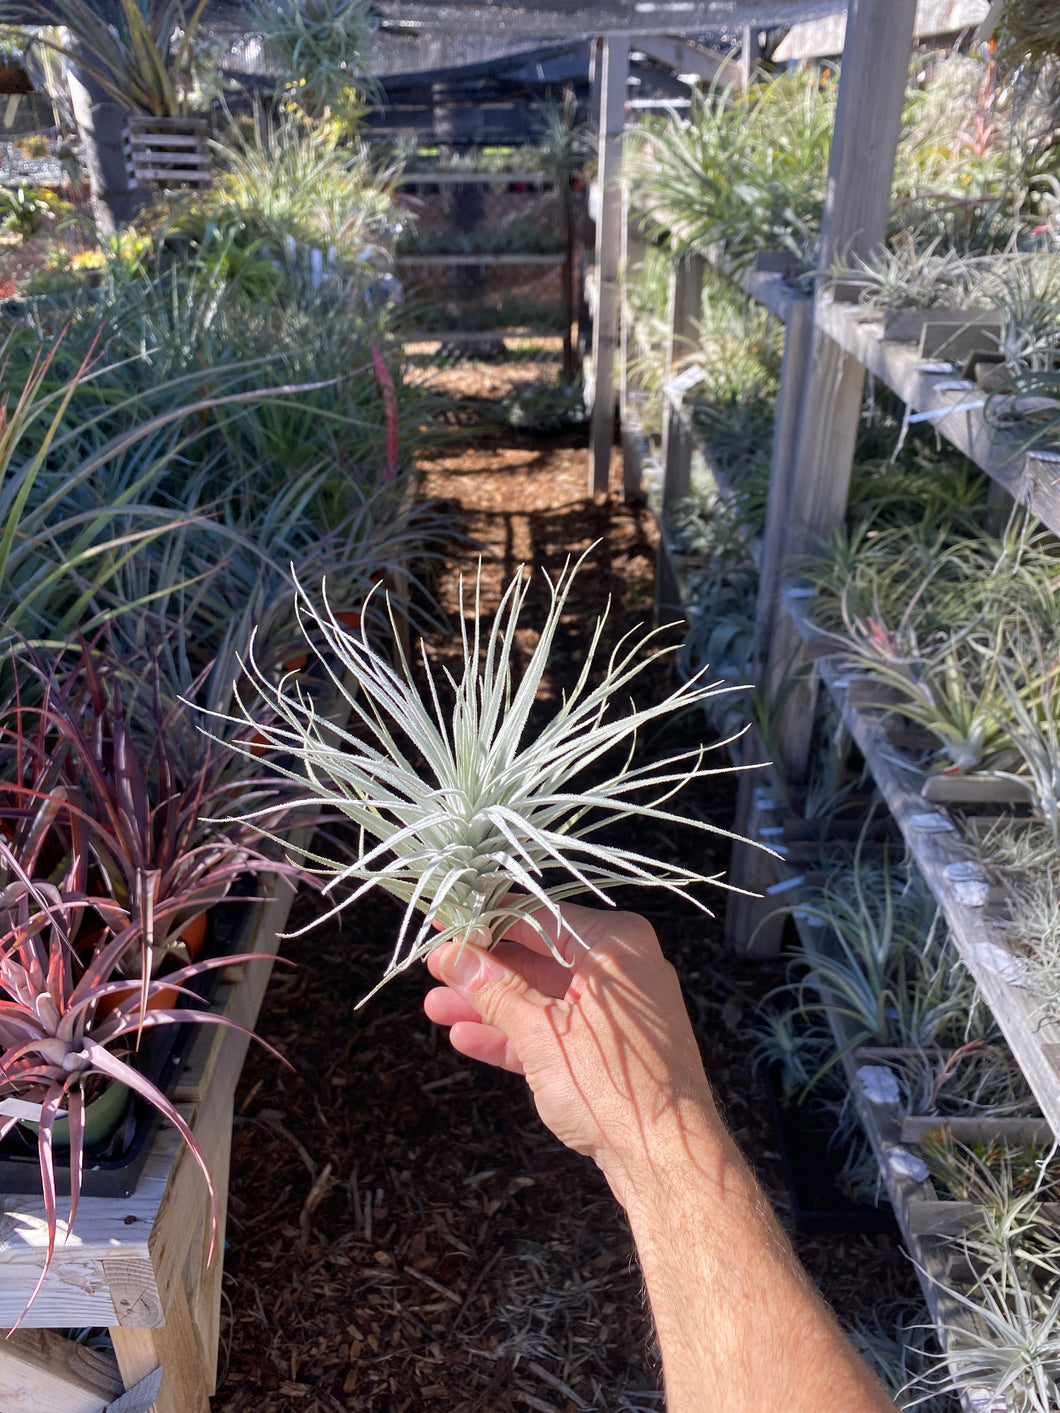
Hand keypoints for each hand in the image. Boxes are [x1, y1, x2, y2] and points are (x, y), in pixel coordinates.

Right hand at [423, 903, 720, 1200]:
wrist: (666, 1161)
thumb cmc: (616, 1089)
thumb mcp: (540, 1032)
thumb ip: (493, 990)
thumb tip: (454, 958)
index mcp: (616, 945)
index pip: (538, 917)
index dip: (485, 919)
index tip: (446, 922)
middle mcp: (622, 970)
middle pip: (538, 957)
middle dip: (483, 968)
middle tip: (437, 968)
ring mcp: (617, 1012)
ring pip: (542, 997)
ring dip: (490, 1004)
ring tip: (438, 1006)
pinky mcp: (611, 1049)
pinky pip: (557, 1029)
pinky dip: (516, 1033)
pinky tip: (469, 1037)